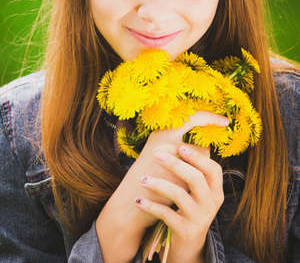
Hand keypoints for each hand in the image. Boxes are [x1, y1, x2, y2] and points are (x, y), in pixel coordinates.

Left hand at [135, 143, 224, 262]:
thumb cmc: (189, 207)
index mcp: (215, 190)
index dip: (198, 157)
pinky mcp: (185, 231)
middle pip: (196, 178)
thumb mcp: (198, 190)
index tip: (180, 146)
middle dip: (175, 164)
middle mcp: (211, 203)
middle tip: (156, 154)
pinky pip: (166, 215)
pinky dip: (151, 206)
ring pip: (179, 195)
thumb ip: (195, 169)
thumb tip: (184, 136)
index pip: (213, 169)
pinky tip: (138, 201)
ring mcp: (199, 218)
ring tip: (142, 179)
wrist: (188, 244)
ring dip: (158, 184)